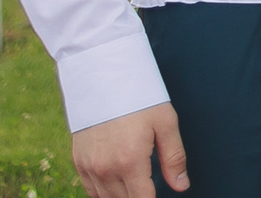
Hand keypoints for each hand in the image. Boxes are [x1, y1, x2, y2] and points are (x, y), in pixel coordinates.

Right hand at [72, 102, 187, 197]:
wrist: (101, 76)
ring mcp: (89, 167)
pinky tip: (117, 184)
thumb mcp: (165, 122)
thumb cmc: (138, 96)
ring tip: (135, 185)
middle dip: (139, 197)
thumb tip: (181, 186)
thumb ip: (174, 158)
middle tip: (148, 185)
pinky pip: (91, 190)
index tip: (158, 195)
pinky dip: (104, 192)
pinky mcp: (79, 161)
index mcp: (130, 162)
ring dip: (122, 196)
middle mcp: (106, 169)